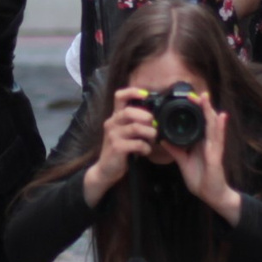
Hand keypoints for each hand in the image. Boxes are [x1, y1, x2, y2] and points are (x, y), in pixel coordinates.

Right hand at [81, 88, 159, 204]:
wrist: (106, 170)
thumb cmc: (119, 149)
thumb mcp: (124, 133)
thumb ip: (134, 123)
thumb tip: (155, 118)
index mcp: (115, 117)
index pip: (119, 96)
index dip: (132, 92)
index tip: (145, 94)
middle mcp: (112, 123)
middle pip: (128, 111)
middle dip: (146, 116)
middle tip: (154, 124)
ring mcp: (113, 136)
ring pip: (135, 128)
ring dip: (150, 133)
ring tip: (153, 139)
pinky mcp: (117, 148)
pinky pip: (137, 144)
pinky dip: (146, 147)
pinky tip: (145, 151)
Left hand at [164, 98, 242, 222]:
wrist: (211, 195)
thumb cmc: (200, 178)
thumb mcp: (183, 161)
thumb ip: (175, 150)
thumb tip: (163, 139)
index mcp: (201, 142)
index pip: (199, 122)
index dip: (195, 110)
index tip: (188, 98)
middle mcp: (209, 142)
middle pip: (206, 120)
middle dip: (201, 106)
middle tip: (196, 93)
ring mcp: (214, 148)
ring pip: (212, 125)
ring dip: (209, 111)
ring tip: (206, 97)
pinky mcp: (216, 156)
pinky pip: (218, 140)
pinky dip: (220, 127)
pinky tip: (222, 116)